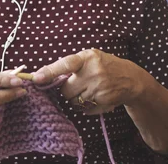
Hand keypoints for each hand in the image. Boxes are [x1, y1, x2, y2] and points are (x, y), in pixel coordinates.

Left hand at [33, 49, 148, 114]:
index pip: (66, 64)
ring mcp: (99, 89)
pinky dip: (85, 107)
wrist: (131, 79)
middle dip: (67, 90)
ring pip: (73, 102)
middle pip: (66, 90)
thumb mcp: (90, 57)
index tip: (36, 77)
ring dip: (76, 99)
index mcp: (88, 58)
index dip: (50, 71)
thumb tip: (44, 75)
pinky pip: (84, 110)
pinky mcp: (104, 102)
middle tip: (77, 84)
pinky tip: (95, 97)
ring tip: (87, 90)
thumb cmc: (104, 65)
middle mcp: (94, 73)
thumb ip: (70, 65)